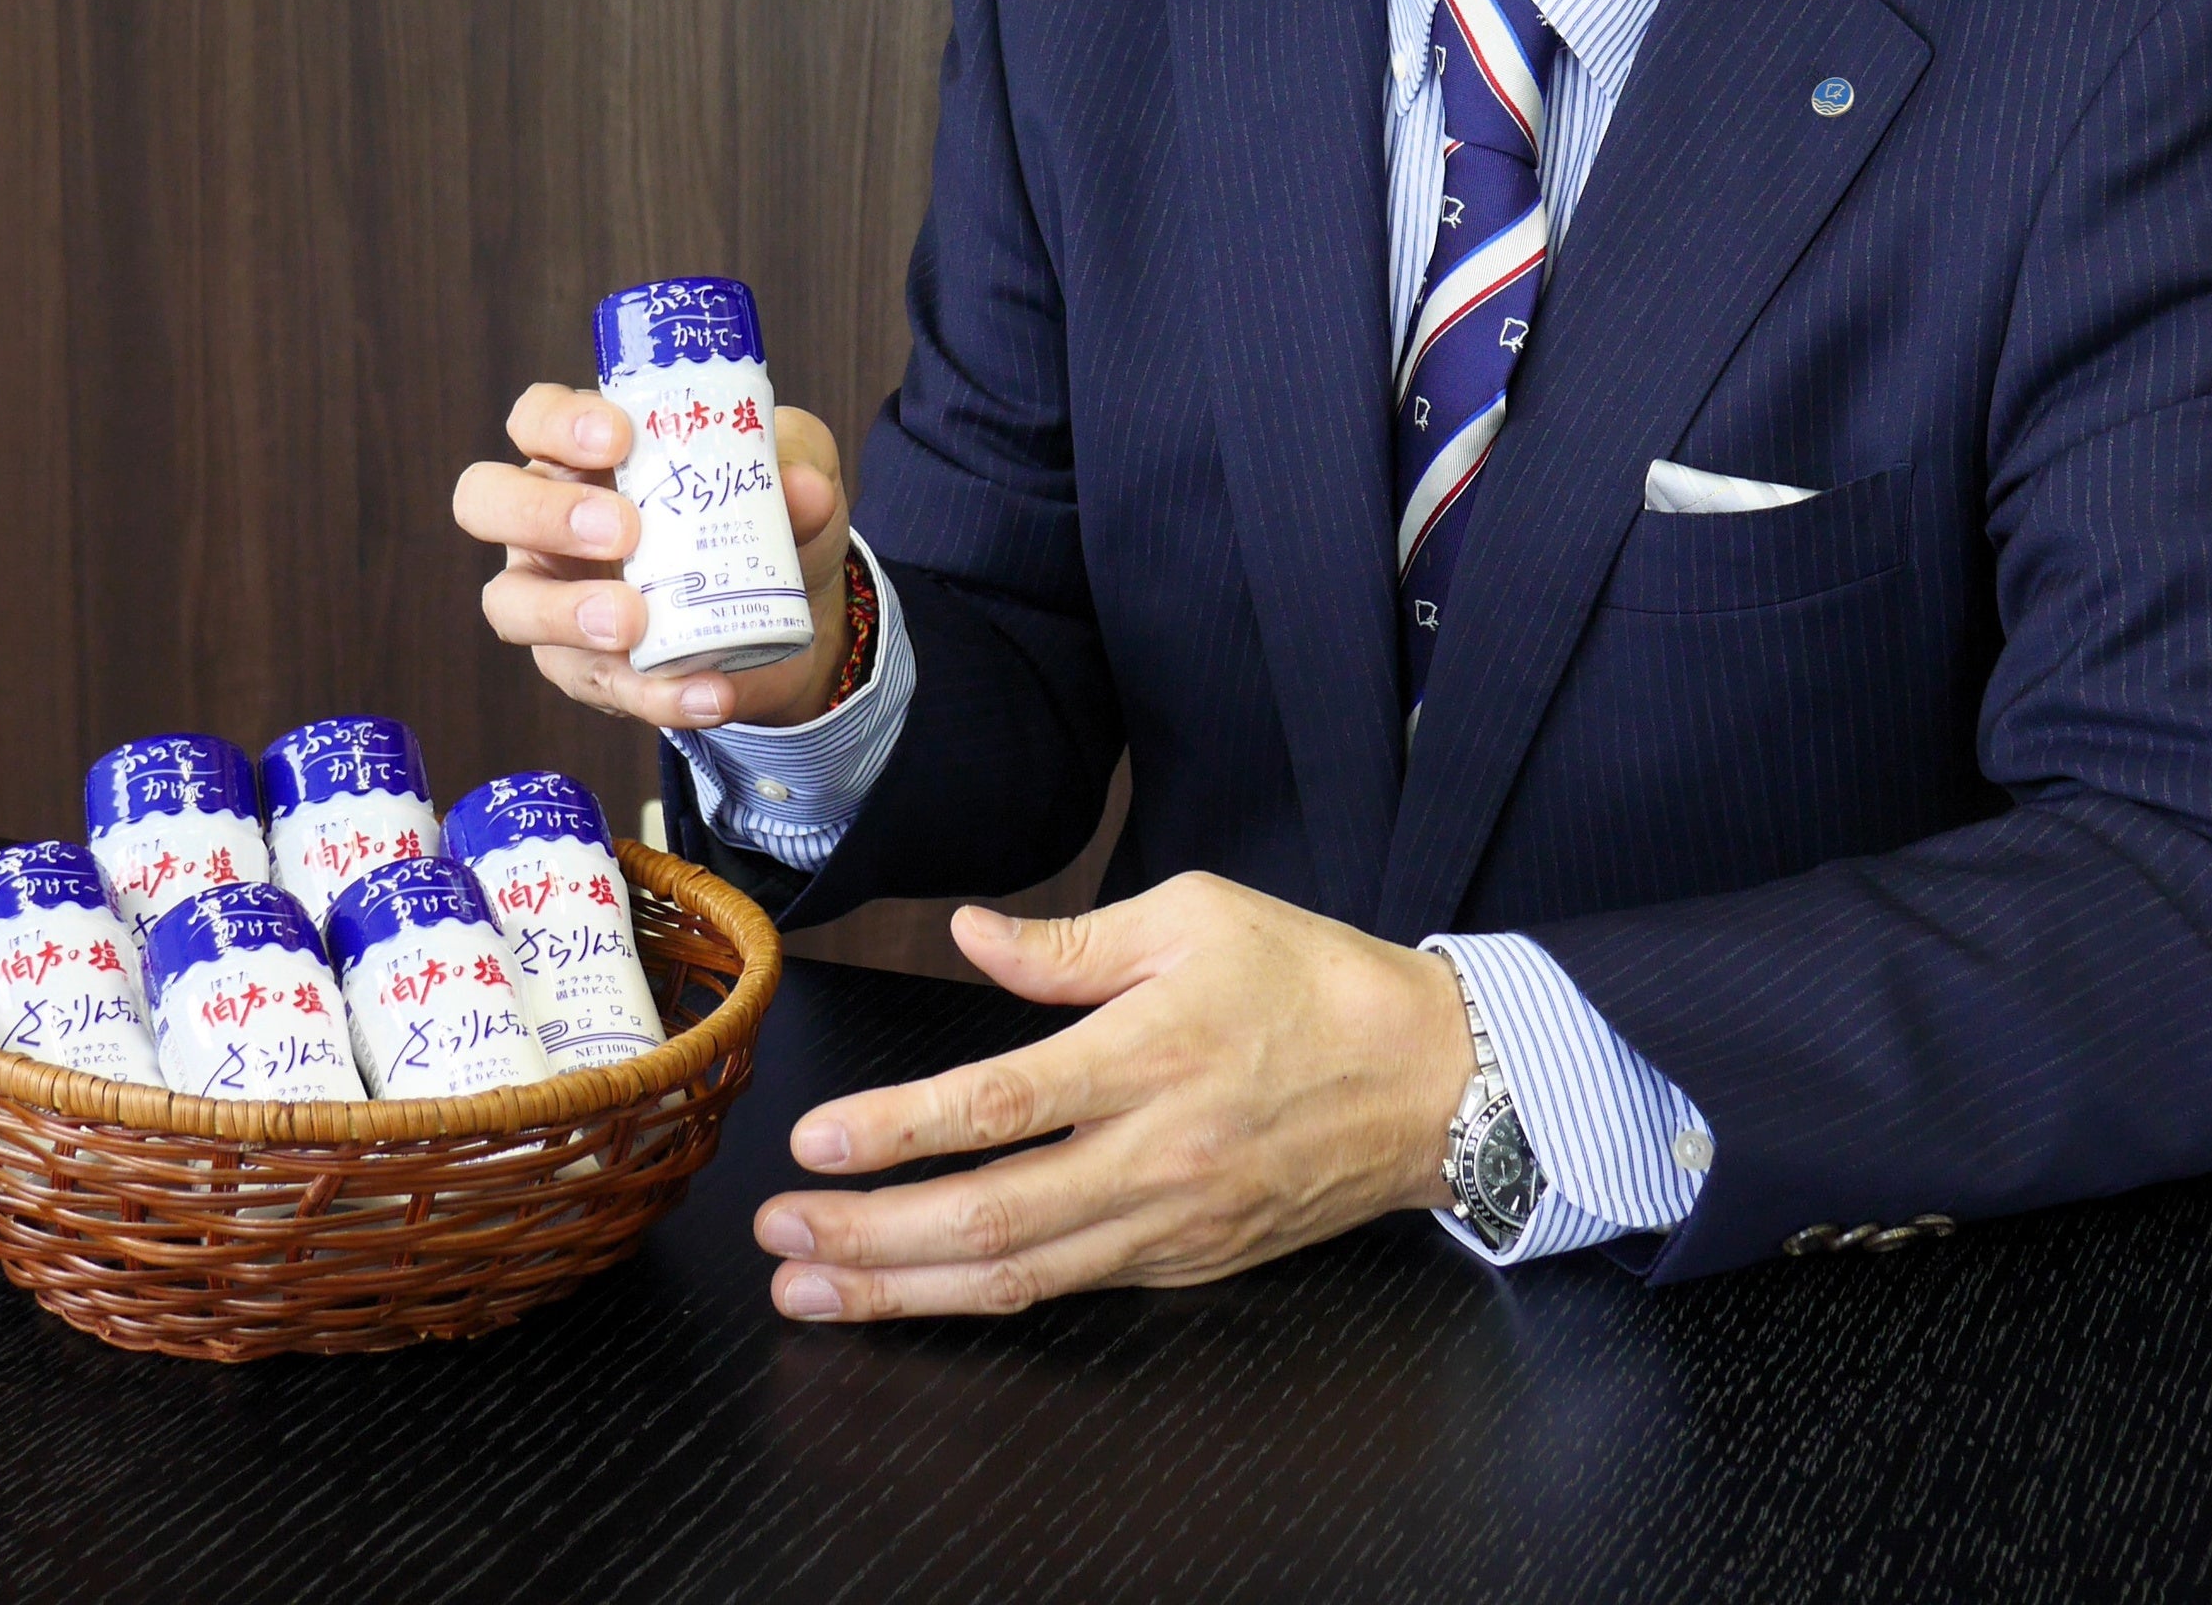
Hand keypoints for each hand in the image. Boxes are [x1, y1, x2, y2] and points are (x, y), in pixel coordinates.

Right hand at [453, 384, 856, 731]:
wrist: (797, 613)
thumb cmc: (768, 515)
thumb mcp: (798, 475)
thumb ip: (800, 470)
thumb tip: (799, 489)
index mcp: (588, 451)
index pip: (536, 416)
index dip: (558, 422)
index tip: (618, 438)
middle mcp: (551, 518)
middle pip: (485, 499)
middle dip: (543, 513)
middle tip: (621, 529)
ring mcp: (554, 597)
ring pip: (512, 604)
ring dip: (568, 613)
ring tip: (633, 623)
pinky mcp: (585, 669)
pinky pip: (598, 685)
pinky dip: (653, 693)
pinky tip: (706, 692)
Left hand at [751, 871, 1475, 1318]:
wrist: (1432, 1081)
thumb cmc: (1312, 981)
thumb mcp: (1196, 915)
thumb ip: (1069, 942)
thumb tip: (966, 936)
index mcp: (1154, 1052)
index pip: (1003, 1104)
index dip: (901, 1129)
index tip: (817, 1138)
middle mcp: (1159, 1153)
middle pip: (992, 1215)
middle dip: (870, 1232)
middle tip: (779, 1227)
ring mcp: (1173, 1222)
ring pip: (1021, 1275)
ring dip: (903, 1289)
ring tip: (812, 1286)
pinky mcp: (1187, 1261)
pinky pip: (1069, 1288)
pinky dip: (982, 1295)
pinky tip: (914, 1291)